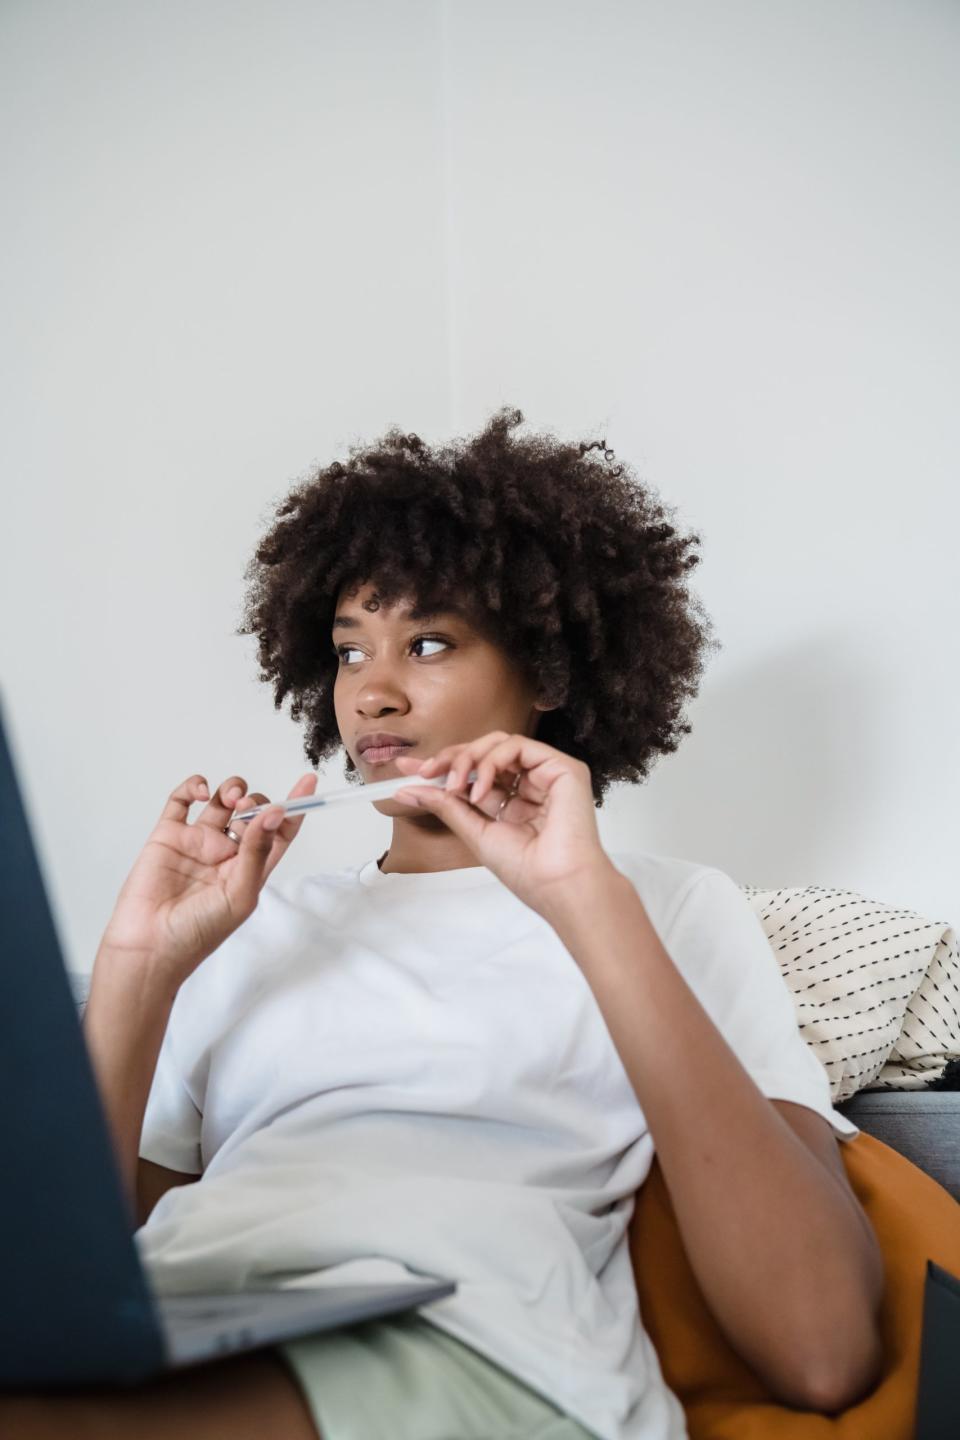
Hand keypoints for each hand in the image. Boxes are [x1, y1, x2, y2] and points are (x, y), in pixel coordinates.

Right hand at [98, 770, 317, 986]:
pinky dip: (193, 787)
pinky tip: (201, 792)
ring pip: (222, 801)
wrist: (150, 945)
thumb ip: (257, 851)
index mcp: (250, 868)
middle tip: (248, 808)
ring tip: (232, 799)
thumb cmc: (198, 932)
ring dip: (232, 789)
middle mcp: (226, 852)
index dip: (295, 807)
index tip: (308, 782)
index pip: (279, 831)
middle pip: (252, 812)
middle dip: (257, 802)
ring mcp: (198, 842)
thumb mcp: (240, 894)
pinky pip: (181, 801)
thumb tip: (276, 813)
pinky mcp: (169, 836)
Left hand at [392, 731, 613, 916]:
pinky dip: (491, 761)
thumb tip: (406, 790)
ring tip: (456, 786)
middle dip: (451, 757)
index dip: (443, 766)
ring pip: (499, 743)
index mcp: (514, 802)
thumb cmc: (525, 870)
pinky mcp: (562, 767)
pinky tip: (481, 789)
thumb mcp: (475, 832)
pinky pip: (518, 745)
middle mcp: (531, 784)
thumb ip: (446, 806)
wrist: (557, 884)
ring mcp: (547, 773)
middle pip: (486, 752)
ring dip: (469, 759)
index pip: (475, 773)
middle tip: (426, 771)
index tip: (409, 768)